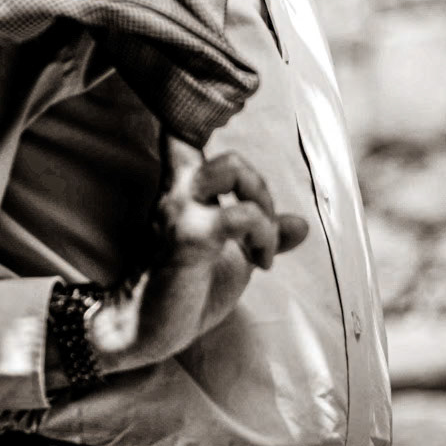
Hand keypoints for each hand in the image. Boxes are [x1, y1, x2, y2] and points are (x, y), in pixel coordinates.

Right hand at [89, 135, 308, 372]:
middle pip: (230, 154)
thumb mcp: (231, 258)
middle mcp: (180, 192)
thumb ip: (262, 236)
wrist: (143, 329)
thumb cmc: (182, 289)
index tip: (223, 117)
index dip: (202, 117)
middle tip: (263, 228)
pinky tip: (261, 263)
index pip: (185, 134)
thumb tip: (302, 224)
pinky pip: (242, 215)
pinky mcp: (189, 239)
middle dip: (261, 188)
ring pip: (234, 167)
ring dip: (264, 204)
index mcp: (184, 190)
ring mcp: (182, 212)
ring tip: (263, 244)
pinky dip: (264, 235)